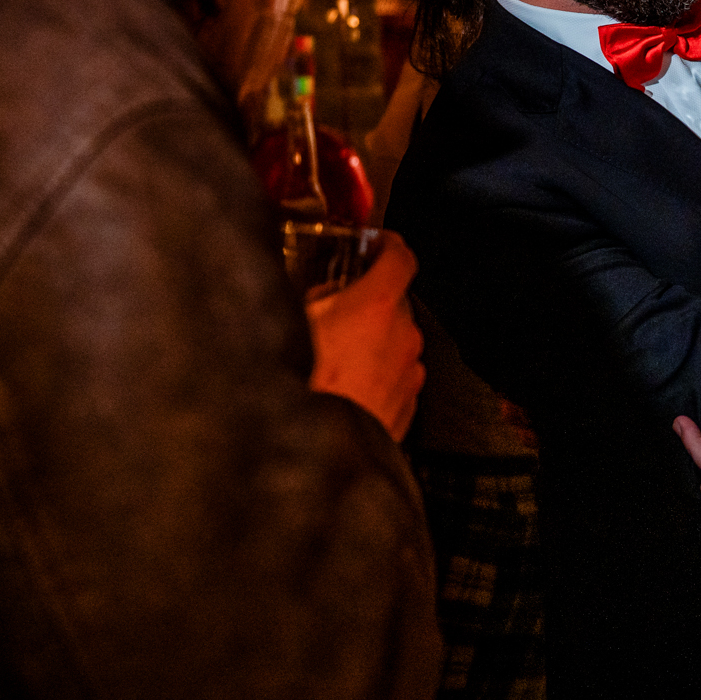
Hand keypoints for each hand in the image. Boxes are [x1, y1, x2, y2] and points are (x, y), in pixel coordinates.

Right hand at [308, 231, 424, 440]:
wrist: (315, 454)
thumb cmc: (302, 388)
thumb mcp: (291, 322)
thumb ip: (309, 295)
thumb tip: (309, 286)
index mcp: (377, 305)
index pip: (401, 257)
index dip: (388, 246)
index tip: (376, 245)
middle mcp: (403, 335)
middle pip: (395, 302)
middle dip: (369, 302)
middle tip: (335, 312)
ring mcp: (409, 372)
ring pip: (396, 342)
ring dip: (374, 342)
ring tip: (335, 358)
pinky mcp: (408, 406)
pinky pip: (396, 377)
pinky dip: (377, 375)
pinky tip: (346, 388)